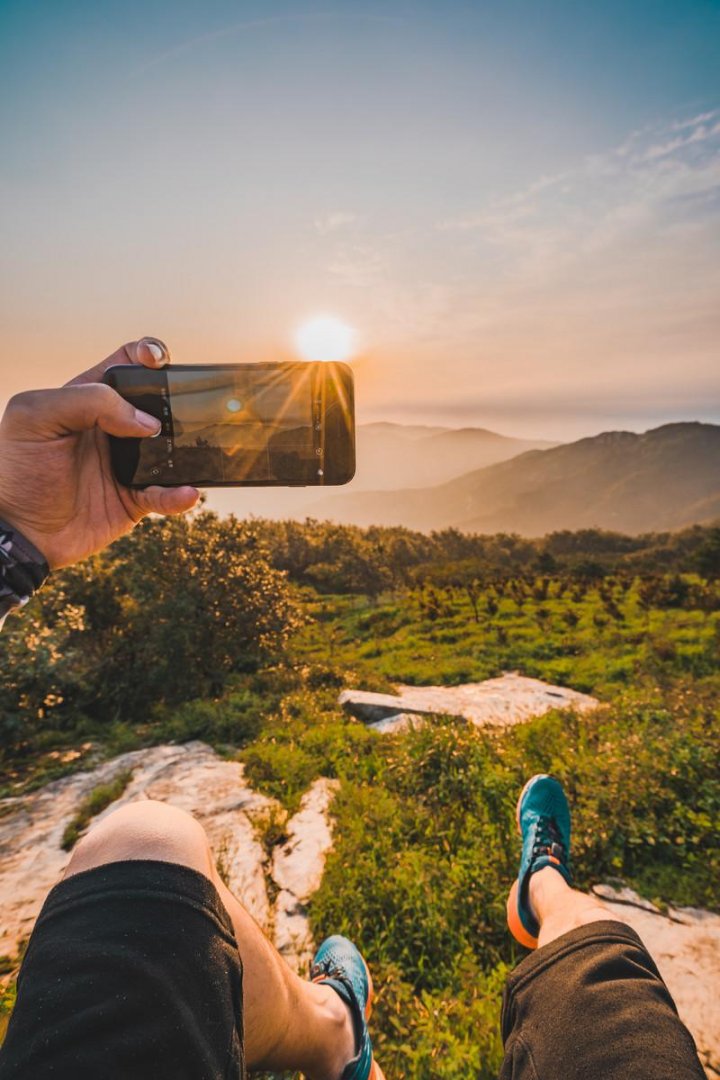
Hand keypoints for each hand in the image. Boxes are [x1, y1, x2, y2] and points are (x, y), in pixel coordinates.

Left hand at [0, 339, 198, 568]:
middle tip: (187, 406)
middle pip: (159, 403)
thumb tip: (146, 421)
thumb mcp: (36, 417)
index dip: (147, 356)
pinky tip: (186, 493)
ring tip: (195, 450)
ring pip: (171, 448)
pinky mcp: (134, 499)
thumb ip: (88, 401)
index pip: (127, 364)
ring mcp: (127, 463)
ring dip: (187, 448)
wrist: (18, 531)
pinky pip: (166, 494)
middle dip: (178, 399)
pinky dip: (180, 495)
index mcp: (88, 398)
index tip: (157, 363)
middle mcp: (112, 428)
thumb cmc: (17, 469)